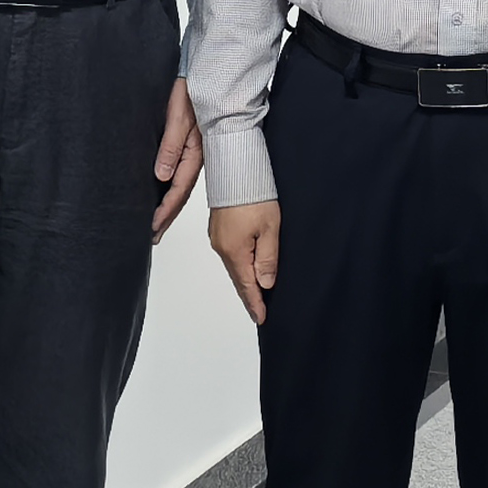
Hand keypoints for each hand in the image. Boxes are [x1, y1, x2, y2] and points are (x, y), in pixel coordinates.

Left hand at [153, 77, 202, 239]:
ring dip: (169, 204)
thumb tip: (161, 176)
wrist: (210, 71)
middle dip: (167, 215)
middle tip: (153, 235)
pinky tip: (165, 192)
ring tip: (158, 222)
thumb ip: (171, 146)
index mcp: (195, 153)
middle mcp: (196, 156)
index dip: (164, 211)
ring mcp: (196, 150)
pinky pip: (181, 171)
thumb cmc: (196, 89)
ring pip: (181, 184)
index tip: (152, 228)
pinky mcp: (192, 143)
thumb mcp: (179, 116)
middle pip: (180, 193)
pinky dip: (172, 187)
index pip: (177, 190)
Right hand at [209, 199, 280, 324]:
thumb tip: (265, 283)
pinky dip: (240, 264)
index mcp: (234, 250)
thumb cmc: (253, 194)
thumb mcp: (269, 229)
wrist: (235, 169)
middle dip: (249, 295)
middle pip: (238, 277)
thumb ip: (267, 259)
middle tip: (258, 312)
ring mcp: (218, 237)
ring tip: (256, 293)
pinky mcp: (218, 228)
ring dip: (245, 279)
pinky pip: (230, 253)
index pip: (246, 285)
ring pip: (233, 265)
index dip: (255, 303)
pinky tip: (247, 267)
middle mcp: (221, 246)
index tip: (261, 318)